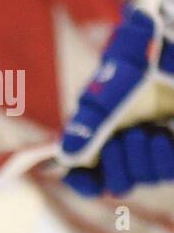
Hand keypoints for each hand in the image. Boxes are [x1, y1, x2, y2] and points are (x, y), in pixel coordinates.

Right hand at [60, 4, 173, 196]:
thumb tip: (67, 156)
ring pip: (145, 178)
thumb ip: (88, 124)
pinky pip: (168, 170)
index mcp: (100, 137)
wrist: (167, 48)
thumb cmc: (134, 62)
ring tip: (142, 130)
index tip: (84, 177)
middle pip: (118, 184)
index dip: (83, 183)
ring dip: (140, 160)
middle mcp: (127, 146)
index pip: (87, 177)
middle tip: (120, 140)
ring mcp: (154, 147)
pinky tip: (161, 136)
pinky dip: (162, 158)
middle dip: (117, 169)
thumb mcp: (106, 93)